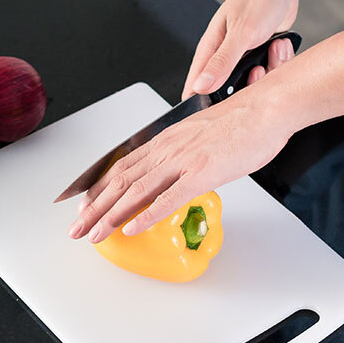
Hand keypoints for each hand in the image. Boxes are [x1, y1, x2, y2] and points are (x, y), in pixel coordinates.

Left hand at [67, 85, 292, 243]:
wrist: (267, 108)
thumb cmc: (243, 121)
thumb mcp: (202, 134)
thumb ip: (184, 152)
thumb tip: (178, 168)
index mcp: (166, 139)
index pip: (122, 165)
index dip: (99, 187)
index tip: (83, 205)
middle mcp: (167, 149)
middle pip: (119, 181)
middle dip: (93, 208)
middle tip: (76, 229)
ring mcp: (182, 161)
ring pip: (135, 192)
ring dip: (110, 216)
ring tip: (93, 234)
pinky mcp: (201, 173)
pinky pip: (168, 199)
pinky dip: (146, 216)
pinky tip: (131, 228)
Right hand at [184, 0, 299, 97]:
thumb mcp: (240, 34)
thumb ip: (221, 62)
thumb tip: (201, 85)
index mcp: (212, 46)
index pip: (196, 81)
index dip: (197, 101)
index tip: (201, 119)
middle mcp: (225, 52)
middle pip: (226, 86)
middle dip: (243, 88)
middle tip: (254, 78)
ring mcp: (243, 54)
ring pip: (250, 81)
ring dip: (265, 72)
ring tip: (272, 52)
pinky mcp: (260, 53)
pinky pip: (267, 72)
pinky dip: (276, 65)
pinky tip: (279, 50)